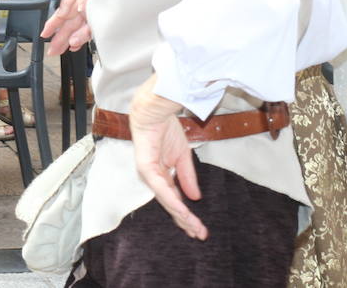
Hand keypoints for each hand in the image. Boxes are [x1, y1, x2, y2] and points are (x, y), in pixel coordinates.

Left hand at [130, 76, 206, 240]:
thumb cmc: (165, 129)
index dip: (186, 215)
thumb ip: (187, 177)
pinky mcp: (146, 167)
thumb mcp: (182, 157)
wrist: (155, 111)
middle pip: (170, 205)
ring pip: (166, 201)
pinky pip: (161, 188)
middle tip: (199, 235)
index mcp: (161, 175)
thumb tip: (195, 198)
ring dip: (181, 216)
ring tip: (194, 228)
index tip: (200, 228)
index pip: (174, 200)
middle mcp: (153, 178)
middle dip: (185, 221)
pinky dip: (172, 200)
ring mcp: (148, 174)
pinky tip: (183, 211)